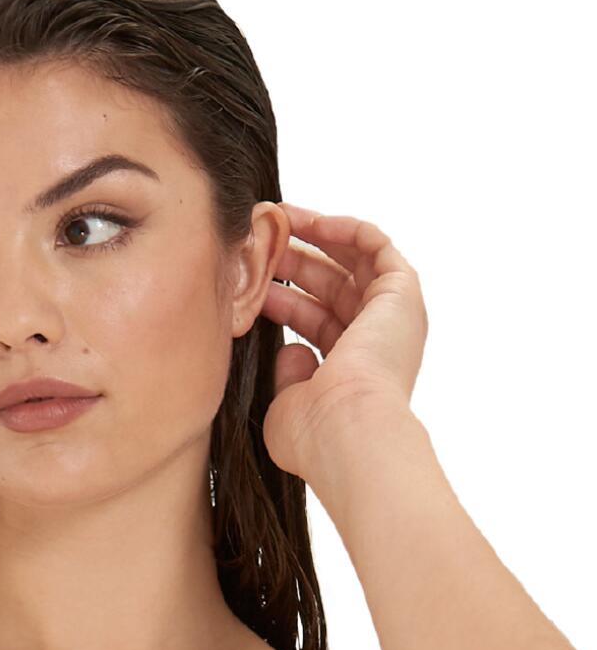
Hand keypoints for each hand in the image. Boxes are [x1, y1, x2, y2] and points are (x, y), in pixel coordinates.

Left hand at [258, 203, 428, 482]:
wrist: (345, 428)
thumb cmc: (314, 432)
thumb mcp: (288, 404)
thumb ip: (289, 376)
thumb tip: (290, 351)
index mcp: (351, 371)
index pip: (314, 321)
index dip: (281, 297)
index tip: (247, 279)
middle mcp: (375, 342)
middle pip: (332, 287)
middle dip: (292, 261)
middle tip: (256, 240)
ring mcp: (392, 317)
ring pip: (353, 261)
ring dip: (315, 237)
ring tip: (275, 217)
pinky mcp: (402, 294)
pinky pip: (376, 245)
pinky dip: (344, 229)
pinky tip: (308, 221)